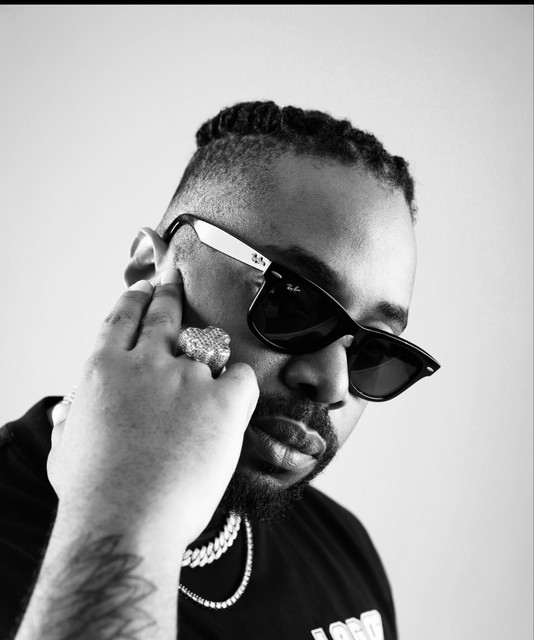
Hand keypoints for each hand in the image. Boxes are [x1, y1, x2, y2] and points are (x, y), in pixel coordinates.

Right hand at [47, 271, 258, 544]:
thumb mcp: (65, 449)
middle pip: (163, 315)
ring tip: (210, 364)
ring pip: (206, 346)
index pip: (122, 318)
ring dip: (207, 352)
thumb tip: (69, 411)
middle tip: (173, 286)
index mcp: (104, 369)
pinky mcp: (224, 402)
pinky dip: (240, 384)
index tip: (143, 291)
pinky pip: (242, 378)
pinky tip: (233, 401)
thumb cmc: (92, 494)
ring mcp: (188, 378)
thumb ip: (71, 420)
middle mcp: (147, 362)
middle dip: (168, 296)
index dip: (134, 300)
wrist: (126, 522)